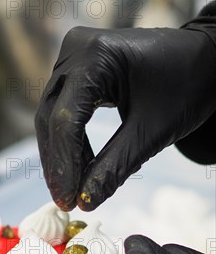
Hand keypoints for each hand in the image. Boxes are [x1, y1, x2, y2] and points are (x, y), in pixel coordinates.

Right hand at [35, 25, 215, 210]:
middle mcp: (77, 50)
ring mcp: (73, 56)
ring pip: (52, 115)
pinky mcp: (76, 69)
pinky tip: (79, 167)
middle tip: (64, 200)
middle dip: (58, 162)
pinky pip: (62, 109)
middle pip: (52, 117)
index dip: (64, 165)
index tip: (67, 200)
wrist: (202, 61)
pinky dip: (70, 140)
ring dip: (61, 155)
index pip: (67, 119)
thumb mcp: (151, 132)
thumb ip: (114, 167)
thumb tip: (84, 202)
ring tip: (71, 189)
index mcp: (97, 56)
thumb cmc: (185, 88)